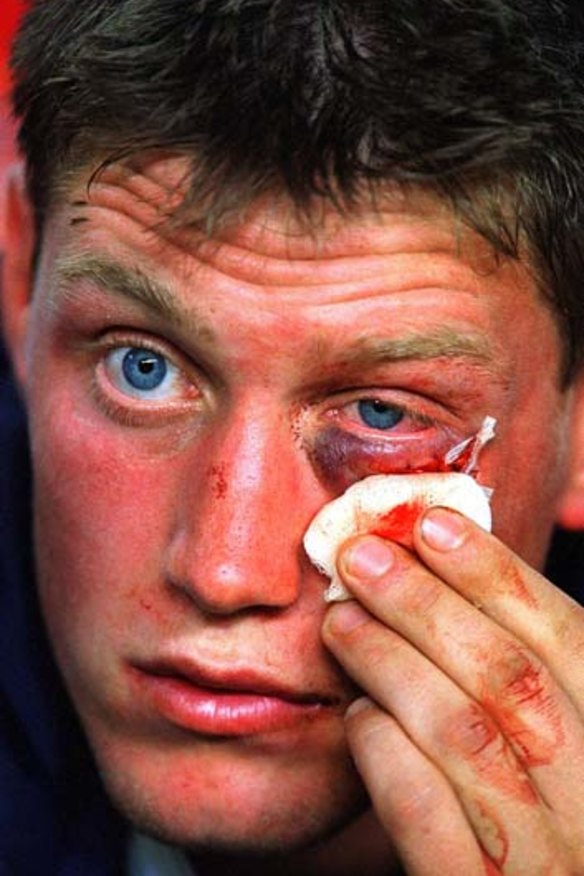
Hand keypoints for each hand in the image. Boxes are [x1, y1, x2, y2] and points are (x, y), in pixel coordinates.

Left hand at [322, 508, 583, 874]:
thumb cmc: (546, 836)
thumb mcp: (570, 763)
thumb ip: (536, 694)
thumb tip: (455, 588)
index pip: (568, 642)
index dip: (498, 575)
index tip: (433, 525)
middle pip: (510, 677)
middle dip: (427, 602)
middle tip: (362, 557)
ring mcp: (543, 863)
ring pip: (464, 731)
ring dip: (391, 659)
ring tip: (341, 620)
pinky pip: (423, 810)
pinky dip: (383, 747)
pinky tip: (357, 716)